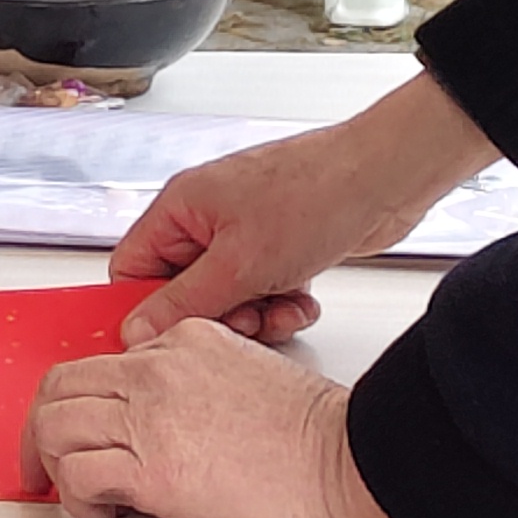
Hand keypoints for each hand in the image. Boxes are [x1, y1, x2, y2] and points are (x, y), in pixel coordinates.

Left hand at [27, 319, 399, 517]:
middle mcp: (155, 372)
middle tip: (44, 470)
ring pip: (54, 426)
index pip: (96, 365)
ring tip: (82, 498)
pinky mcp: (156, 469)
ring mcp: (152, 417)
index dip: (75, 405)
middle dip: (42, 432)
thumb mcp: (246, 373)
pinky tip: (100, 514)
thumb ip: (195, 381)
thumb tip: (161, 418)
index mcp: (180, 343)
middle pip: (59, 387)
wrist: (353, 466)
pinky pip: (78, 474)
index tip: (75, 437)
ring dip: (55, 467)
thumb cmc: (317, 438)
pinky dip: (76, 499)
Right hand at [110, 71, 499, 344]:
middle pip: (184, 289)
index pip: (133, 267)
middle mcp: (207, 218)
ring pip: (228, 297)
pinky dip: (282, 304)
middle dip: (217, 316)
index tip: (169, 338)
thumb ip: (185, 303)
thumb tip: (137, 329)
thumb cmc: (313, 194)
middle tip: (244, 322)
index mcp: (180, 207)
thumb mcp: (239, 265)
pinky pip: (262, 291)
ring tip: (282, 307)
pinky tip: (303, 299)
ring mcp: (244, 233)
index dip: (145, 307)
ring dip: (256, 314)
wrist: (384, 179)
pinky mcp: (278, 247)